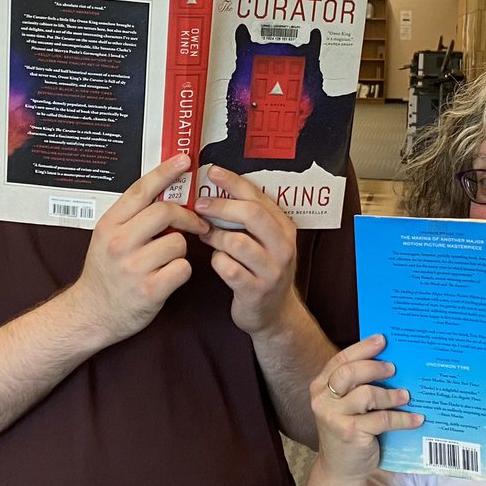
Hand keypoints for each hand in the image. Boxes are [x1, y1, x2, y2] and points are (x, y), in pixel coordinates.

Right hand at [69, 154, 208, 343]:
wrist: (91, 314)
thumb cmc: (106, 272)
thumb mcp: (108, 237)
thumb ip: (132, 216)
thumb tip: (167, 191)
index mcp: (109, 225)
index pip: (141, 190)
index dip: (166, 171)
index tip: (185, 160)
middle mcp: (119, 243)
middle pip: (166, 211)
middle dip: (187, 216)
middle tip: (197, 223)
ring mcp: (134, 267)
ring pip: (179, 242)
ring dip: (180, 250)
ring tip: (166, 260)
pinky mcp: (150, 289)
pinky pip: (183, 268)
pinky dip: (181, 271)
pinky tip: (167, 277)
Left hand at [193, 165, 299, 335]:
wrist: (275, 314)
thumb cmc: (263, 269)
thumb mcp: (266, 240)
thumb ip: (249, 218)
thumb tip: (216, 189)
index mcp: (285, 228)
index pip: (259, 196)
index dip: (234, 182)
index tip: (213, 172)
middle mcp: (283, 247)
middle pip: (251, 215)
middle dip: (221, 206)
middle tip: (200, 204)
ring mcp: (272, 270)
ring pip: (237, 242)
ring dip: (216, 236)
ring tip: (206, 235)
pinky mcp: (257, 291)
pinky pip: (229, 269)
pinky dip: (217, 262)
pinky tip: (216, 260)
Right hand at [311, 335, 423, 481]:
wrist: (340, 469)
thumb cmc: (348, 430)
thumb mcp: (345, 405)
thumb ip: (357, 384)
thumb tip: (390, 360)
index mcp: (321, 386)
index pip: (341, 360)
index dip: (363, 348)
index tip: (382, 340)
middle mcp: (322, 399)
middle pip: (350, 373)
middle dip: (374, 367)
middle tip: (393, 368)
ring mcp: (334, 417)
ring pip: (366, 395)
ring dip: (390, 394)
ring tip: (406, 396)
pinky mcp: (350, 433)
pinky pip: (381, 419)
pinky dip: (402, 418)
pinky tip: (416, 419)